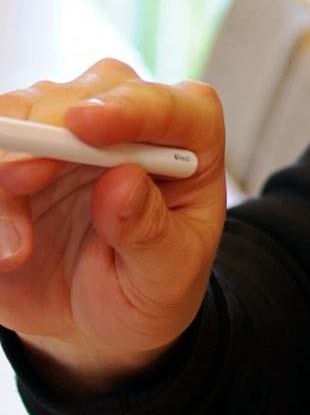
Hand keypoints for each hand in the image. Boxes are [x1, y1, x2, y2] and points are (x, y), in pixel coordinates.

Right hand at [0, 62, 225, 391]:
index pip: (170, 107)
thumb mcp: (167, 276)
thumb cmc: (148, 285)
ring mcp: (64, 131)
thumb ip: (151, 232)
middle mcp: (125, 120)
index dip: (130, 108)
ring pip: (23, 115)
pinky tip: (4, 250)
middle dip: (49, 134)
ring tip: (16, 249)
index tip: (87, 125)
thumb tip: (124, 181)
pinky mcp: (17, 154)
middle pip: (82, 97)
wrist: (96, 317)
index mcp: (186, 140)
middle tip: (22, 180)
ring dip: (7, 169)